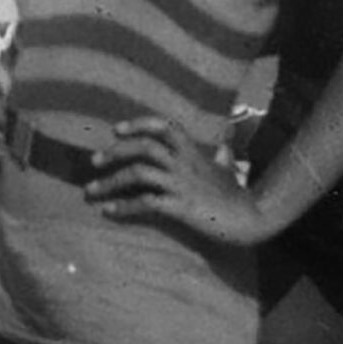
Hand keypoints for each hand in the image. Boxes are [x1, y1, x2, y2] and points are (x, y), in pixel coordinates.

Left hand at [86, 117, 269, 247]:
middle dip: (115, 152)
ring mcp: (182, 185)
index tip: (116, 129)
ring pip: (139, 173)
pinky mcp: (180, 208)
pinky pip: (146, 203)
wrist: (250, 219)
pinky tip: (109, 212)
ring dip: (110, 182)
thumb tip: (226, 148)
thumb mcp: (229, 171)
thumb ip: (223, 157)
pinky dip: (123, 207)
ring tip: (91, 192)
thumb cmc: (237, 196)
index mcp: (193, 152)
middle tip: (94, 162)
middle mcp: (185, 164)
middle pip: (144, 147)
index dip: (138, 124)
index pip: (164, 126)